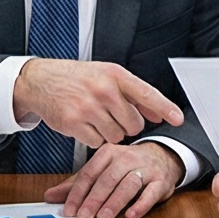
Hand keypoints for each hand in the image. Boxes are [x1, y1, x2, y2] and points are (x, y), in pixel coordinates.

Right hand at [12, 58, 183, 147]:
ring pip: (117, 136)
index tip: (178, 119)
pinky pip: (97, 143)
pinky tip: (84, 124)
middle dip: (127, 125)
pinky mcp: (74, 123)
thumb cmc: (76, 78)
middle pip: (134, 124)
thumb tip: (159, 115)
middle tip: (112, 115)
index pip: (146, 93)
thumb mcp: (105, 76)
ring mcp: (88, 107)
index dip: (165, 108)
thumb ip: (133, 94)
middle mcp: (103, 89)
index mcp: (114, 74)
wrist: (40, 80)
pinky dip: (93, 138)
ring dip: (110, 132)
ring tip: (96, 118)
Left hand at [47, 142, 181, 217]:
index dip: (78, 193)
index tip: (69, 210)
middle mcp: (126, 158)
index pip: (89, 173)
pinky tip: (131, 214)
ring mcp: (146, 168)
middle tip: (84, 216)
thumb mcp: (100, 171)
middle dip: (94, 199)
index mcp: (108, 153)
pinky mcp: (161, 181)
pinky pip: (151, 193)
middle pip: (108, 178)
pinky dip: (141, 204)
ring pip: (129, 184)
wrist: (161, 158)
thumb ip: (76, 185)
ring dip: (115, 201)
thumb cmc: (126, 167)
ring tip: (104, 217)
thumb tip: (49, 196)